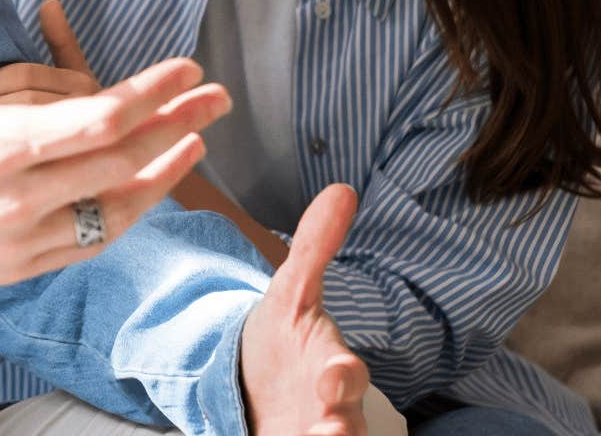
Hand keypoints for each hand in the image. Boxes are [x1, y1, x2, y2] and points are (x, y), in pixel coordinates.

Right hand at [0, 1, 293, 268]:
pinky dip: (127, 215)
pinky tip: (146, 192)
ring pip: (115, 208)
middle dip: (178, 126)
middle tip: (217, 98)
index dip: (150, 93)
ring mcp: (20, 240)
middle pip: (122, 162)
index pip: (96, 120)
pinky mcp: (17, 268)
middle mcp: (16, 198)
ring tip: (197, 143)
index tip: (184, 69)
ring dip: (165, 173)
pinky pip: (89, 242)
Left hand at [239, 184, 368, 435]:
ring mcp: (311, 435)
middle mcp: (329, 410)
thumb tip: (342, 189)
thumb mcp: (291, 291)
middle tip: (330, 433)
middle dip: (340, 432)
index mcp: (332, 368)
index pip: (347, 374)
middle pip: (346, 428)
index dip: (344, 376)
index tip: (337, 373)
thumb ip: (314, 247)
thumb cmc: (284, 337)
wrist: (254, 380)